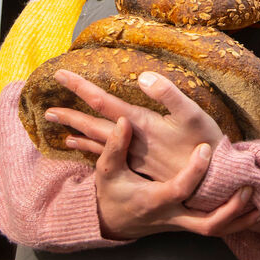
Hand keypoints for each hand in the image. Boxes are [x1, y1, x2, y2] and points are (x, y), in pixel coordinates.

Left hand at [49, 69, 224, 181]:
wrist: (212, 184)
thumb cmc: (205, 144)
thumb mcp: (193, 115)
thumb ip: (169, 94)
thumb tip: (142, 76)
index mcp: (140, 124)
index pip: (104, 103)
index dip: (82, 88)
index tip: (60, 75)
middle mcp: (132, 142)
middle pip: (94, 125)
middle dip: (71, 116)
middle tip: (48, 111)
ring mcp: (135, 156)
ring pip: (99, 142)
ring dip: (78, 133)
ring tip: (59, 129)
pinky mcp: (142, 165)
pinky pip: (108, 156)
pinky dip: (92, 149)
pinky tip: (85, 148)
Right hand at [72, 114, 259, 238]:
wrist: (111, 221)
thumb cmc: (111, 192)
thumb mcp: (108, 171)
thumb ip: (115, 147)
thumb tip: (124, 121)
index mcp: (154, 201)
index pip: (180, 190)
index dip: (195, 172)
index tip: (206, 148)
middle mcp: (171, 216)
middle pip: (206, 224)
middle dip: (229, 209)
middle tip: (247, 187)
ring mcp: (181, 223)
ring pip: (215, 230)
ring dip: (239, 219)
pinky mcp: (188, 223)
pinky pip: (216, 229)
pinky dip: (236, 222)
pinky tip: (254, 211)